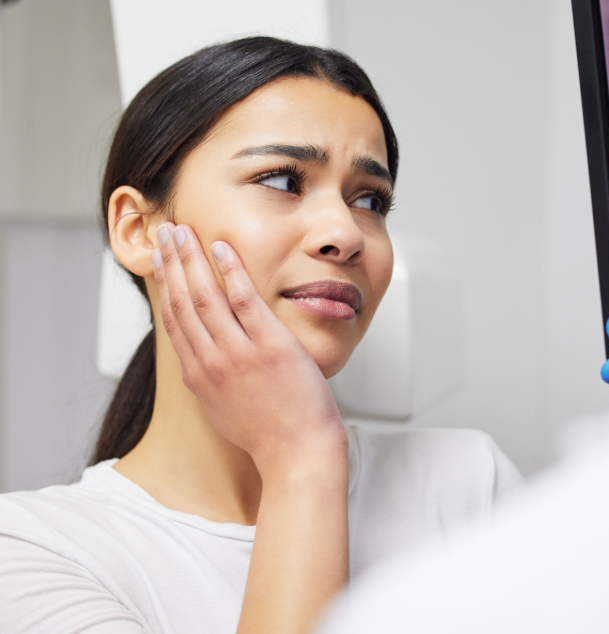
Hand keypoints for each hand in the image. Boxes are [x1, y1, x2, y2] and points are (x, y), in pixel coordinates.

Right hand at [152, 222, 345, 472]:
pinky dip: (230, 270)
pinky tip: (221, 247)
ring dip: (190, 258)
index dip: (164, 287)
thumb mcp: (225, 411)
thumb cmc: (269, 435)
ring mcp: (238, 353)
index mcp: (200, 377)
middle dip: (171, 263)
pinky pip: (244, 298)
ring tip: (183, 231)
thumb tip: (204, 362)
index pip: (174, 321)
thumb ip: (211, 381)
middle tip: (165, 233)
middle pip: (181, 302)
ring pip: (204, 295)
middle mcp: (211, 362)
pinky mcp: (269, 346)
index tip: (160, 262)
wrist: (297, 454)